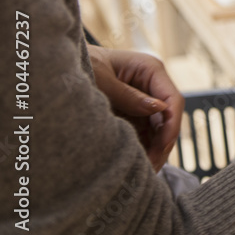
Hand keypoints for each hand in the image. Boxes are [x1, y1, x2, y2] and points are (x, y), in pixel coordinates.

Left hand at [87, 45, 183, 171]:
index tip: (162, 147)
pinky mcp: (134, 111)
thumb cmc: (82, 64)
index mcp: (150, 70)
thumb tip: (160, 108)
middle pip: (168, 117)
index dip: (171, 125)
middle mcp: (152, 84)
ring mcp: (144, 98)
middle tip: (151, 167)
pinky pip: (145, 132)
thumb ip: (129, 96)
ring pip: (159, 128)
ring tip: (144, 170)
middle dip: (163, 143)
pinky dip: (143, 147)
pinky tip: (137, 161)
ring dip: (154, 148)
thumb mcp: (102, 80)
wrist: (60, 66)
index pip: (172, 99)